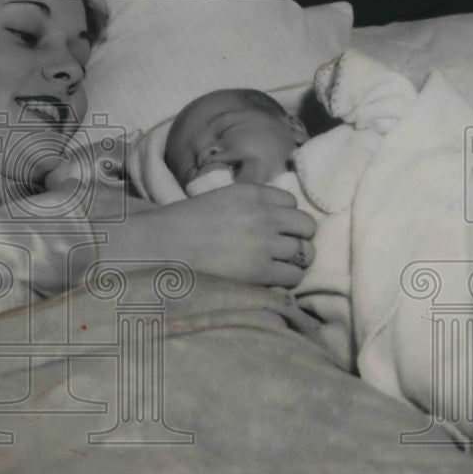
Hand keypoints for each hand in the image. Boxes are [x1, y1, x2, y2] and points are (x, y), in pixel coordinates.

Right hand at [103, 183, 315, 287]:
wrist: (165, 244)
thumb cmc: (186, 223)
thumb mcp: (222, 199)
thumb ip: (251, 204)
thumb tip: (278, 218)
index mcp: (252, 194)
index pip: (291, 203)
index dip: (284, 217)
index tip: (273, 227)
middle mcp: (264, 215)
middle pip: (306, 226)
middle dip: (298, 237)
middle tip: (283, 249)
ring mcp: (265, 244)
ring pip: (305, 252)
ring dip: (295, 260)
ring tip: (278, 266)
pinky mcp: (262, 271)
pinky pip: (293, 276)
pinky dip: (286, 279)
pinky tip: (270, 279)